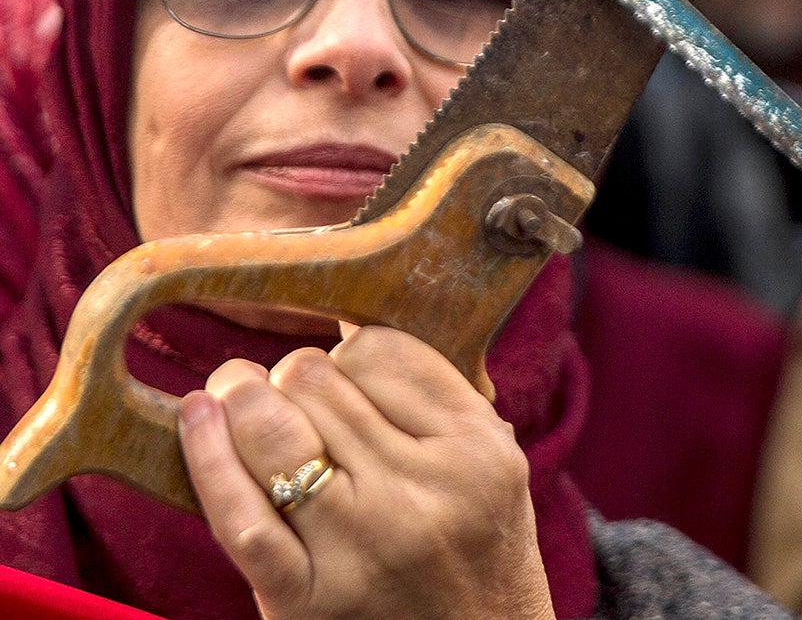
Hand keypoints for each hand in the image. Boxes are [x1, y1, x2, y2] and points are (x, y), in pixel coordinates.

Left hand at [178, 325, 556, 619]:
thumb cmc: (479, 545)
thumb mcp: (490, 459)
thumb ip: (432, 397)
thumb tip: (345, 322)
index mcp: (476, 447)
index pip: (378, 352)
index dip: (345, 352)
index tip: (342, 375)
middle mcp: (422, 492)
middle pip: (319, 382)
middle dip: (290, 376)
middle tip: (284, 388)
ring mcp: (361, 547)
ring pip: (274, 429)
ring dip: (244, 400)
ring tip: (237, 397)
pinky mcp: (306, 599)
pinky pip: (240, 516)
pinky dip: (208, 458)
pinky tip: (197, 419)